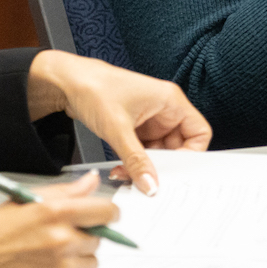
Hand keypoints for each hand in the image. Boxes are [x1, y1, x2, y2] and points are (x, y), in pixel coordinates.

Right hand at [0, 170, 111, 267]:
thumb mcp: (28, 199)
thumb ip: (67, 191)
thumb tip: (93, 181)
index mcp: (57, 212)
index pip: (107, 212)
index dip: (108, 213)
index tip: (105, 216)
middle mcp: (62, 240)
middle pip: (99, 239)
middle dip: (86, 236)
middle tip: (63, 236)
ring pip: (91, 263)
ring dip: (78, 259)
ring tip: (53, 255)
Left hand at [27, 50, 209, 194]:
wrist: (67, 83)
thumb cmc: (94, 88)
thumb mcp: (118, 129)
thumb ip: (136, 160)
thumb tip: (151, 184)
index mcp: (170, 100)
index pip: (199, 132)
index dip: (192, 154)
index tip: (176, 172)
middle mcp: (164, 109)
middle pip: (179, 147)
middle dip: (163, 166)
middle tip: (147, 179)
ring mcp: (150, 120)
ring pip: (160, 153)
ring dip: (146, 166)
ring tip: (128, 174)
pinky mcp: (136, 128)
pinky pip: (144, 152)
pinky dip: (135, 163)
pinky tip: (122, 168)